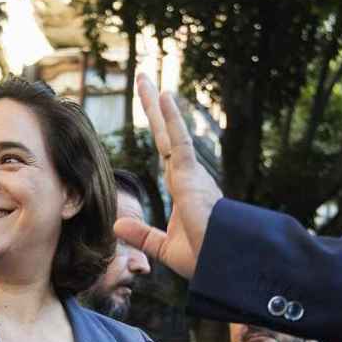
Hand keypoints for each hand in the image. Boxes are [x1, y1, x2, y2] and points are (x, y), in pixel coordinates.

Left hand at [113, 74, 222, 278]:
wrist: (223, 263)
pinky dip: (171, 118)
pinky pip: (180, 141)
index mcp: (185, 188)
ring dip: (156, 105)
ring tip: (144, 79)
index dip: (159, 129)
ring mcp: (191, 173)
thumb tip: (117, 224)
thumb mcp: (165, 247)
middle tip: (143, 80)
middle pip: (165, 134)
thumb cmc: (205, 257)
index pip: (165, 151)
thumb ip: (142, 234)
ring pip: (169, 131)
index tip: (153, 109)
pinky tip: (165, 96)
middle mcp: (189, 175)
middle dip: (153, 108)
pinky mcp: (191, 176)